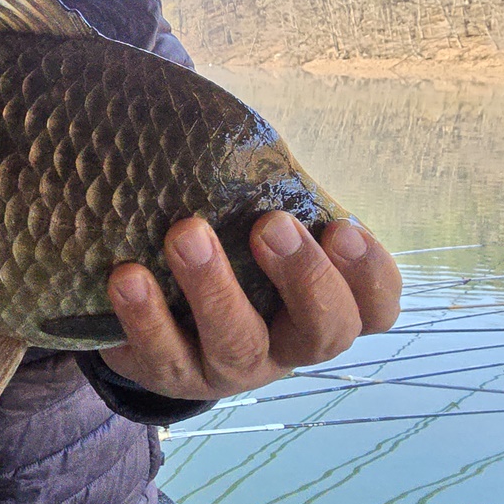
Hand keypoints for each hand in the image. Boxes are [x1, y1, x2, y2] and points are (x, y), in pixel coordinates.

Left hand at [99, 213, 400, 399]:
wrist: (155, 322)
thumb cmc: (227, 256)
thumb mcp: (255, 229)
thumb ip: (268, 196)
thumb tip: (236, 128)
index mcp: (324, 308)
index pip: (376, 307)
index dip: (369, 274)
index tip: (343, 228)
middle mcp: (287, 347)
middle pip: (322, 331)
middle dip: (302, 275)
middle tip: (270, 224)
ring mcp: (231, 369)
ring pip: (238, 343)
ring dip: (214, 288)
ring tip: (185, 234)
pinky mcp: (171, 376)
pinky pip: (163, 354)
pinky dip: (145, 316)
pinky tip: (127, 276)